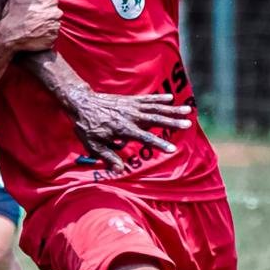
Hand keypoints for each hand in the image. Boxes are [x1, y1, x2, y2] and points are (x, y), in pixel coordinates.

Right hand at [0, 0, 61, 52]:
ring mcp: (55, 27)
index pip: (50, 2)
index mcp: (50, 1)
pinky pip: (52, 36)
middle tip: (33, 19)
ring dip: (46, 25)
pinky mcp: (52, 39)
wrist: (10, 34)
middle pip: (54, 13)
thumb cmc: (14, 13)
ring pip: (53, 24)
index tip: (33, 10)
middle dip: (45, 15)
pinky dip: (46, 36)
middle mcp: (56, 14)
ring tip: (34, 27)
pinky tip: (35, 34)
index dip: (41, 6)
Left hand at [68, 89, 192, 169]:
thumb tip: (119, 171)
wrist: (82, 103)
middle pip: (155, 119)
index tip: (172, 149)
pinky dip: (159, 98)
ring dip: (172, 109)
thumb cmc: (87, 126)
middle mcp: (130, 116)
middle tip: (188, 124)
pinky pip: (147, 99)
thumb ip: (108, 157)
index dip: (159, 143)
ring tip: (188, 110)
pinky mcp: (130, 99)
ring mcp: (131, 106)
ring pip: (155, 107)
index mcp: (123, 129)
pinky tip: (171, 98)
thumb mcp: (94, 145)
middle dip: (172, 121)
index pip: (145, 138)